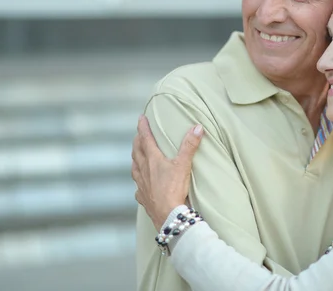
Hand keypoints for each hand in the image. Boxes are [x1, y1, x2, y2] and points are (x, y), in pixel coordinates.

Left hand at [131, 115, 203, 229]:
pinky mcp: (143, 197)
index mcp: (152, 160)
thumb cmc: (175, 189)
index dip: (143, 127)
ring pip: (134, 168)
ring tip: (136, 155)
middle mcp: (143, 170)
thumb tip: (197, 127)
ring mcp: (141, 184)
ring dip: (135, 159)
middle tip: (138, 134)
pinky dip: (139, 182)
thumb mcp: (184, 165)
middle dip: (137, 141)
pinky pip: (138, 187)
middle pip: (137, 152)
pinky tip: (141, 184)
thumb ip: (190, 145)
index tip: (141, 118)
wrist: (167, 215)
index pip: (145, 138)